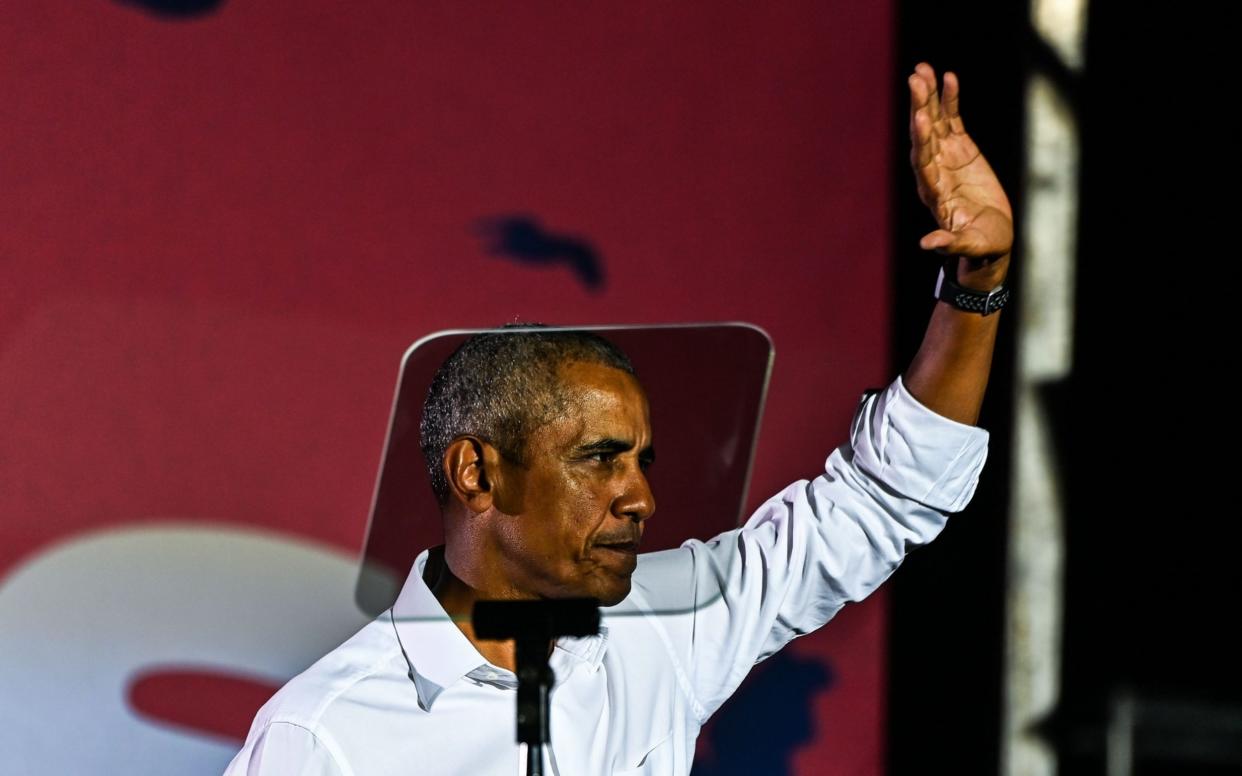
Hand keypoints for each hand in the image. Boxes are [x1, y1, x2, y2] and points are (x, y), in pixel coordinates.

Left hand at [909, 62, 1011, 288]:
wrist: (990, 238)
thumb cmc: (980, 245)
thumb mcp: (968, 245)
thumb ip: (948, 243)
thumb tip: (927, 244)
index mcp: (933, 192)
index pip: (923, 162)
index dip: (921, 140)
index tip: (920, 118)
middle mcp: (933, 170)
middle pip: (923, 136)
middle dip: (919, 108)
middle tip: (915, 80)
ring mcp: (945, 156)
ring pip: (934, 121)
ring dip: (928, 96)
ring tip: (923, 69)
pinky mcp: (961, 148)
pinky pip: (952, 119)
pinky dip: (950, 99)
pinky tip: (949, 77)